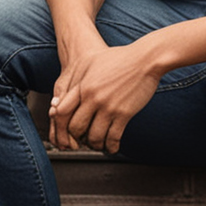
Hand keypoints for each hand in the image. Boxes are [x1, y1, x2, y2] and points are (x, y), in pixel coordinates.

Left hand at [49, 38, 161, 153]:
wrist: (145, 60)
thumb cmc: (119, 59)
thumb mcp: (92, 64)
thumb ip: (77, 81)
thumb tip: (62, 98)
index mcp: (83, 86)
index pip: (61, 112)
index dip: (60, 125)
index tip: (65, 129)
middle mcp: (93, 98)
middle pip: (75, 128)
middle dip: (76, 138)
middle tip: (81, 140)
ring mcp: (109, 107)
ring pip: (94, 137)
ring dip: (94, 145)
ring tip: (97, 144)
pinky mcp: (124, 114)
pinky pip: (113, 137)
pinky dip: (110, 146)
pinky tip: (112, 147)